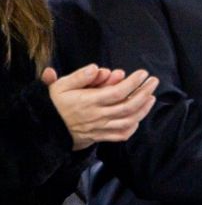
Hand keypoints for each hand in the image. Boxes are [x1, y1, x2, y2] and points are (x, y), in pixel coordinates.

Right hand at [43, 64, 158, 149]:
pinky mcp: (100, 137)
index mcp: (89, 102)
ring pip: (128, 121)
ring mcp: (100, 128)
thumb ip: (79, 77)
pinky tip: (138, 118)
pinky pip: (120, 135)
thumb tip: (96, 68)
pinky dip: (132, 127)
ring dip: (143, 110)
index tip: (143, 73)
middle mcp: (98, 116)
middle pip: (128, 106)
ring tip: (151, 97)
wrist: (45, 129)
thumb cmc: (54, 104)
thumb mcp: (61, 86)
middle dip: (144, 93)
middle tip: (154, 81)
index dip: (133, 83)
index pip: (117, 92)